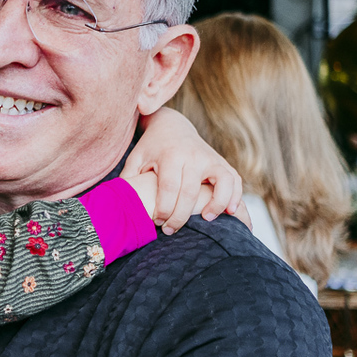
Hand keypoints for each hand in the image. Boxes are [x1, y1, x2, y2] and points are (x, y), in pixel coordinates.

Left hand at [123, 107, 242, 233]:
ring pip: (222, 181)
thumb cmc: (150, 149)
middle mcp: (193, 156)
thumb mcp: (135, 159)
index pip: (169, 187)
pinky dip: (236, 196)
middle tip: (170, 230)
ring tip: (207, 219)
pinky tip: (230, 212)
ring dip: (217, 203)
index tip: (157, 222)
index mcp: (170, 155)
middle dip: (181, 216)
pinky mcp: (221, 162)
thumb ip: (129, 179)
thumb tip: (120, 204)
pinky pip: (235, 180)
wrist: (172, 126)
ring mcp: (210, 158)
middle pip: (190, 191)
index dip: (164, 208)